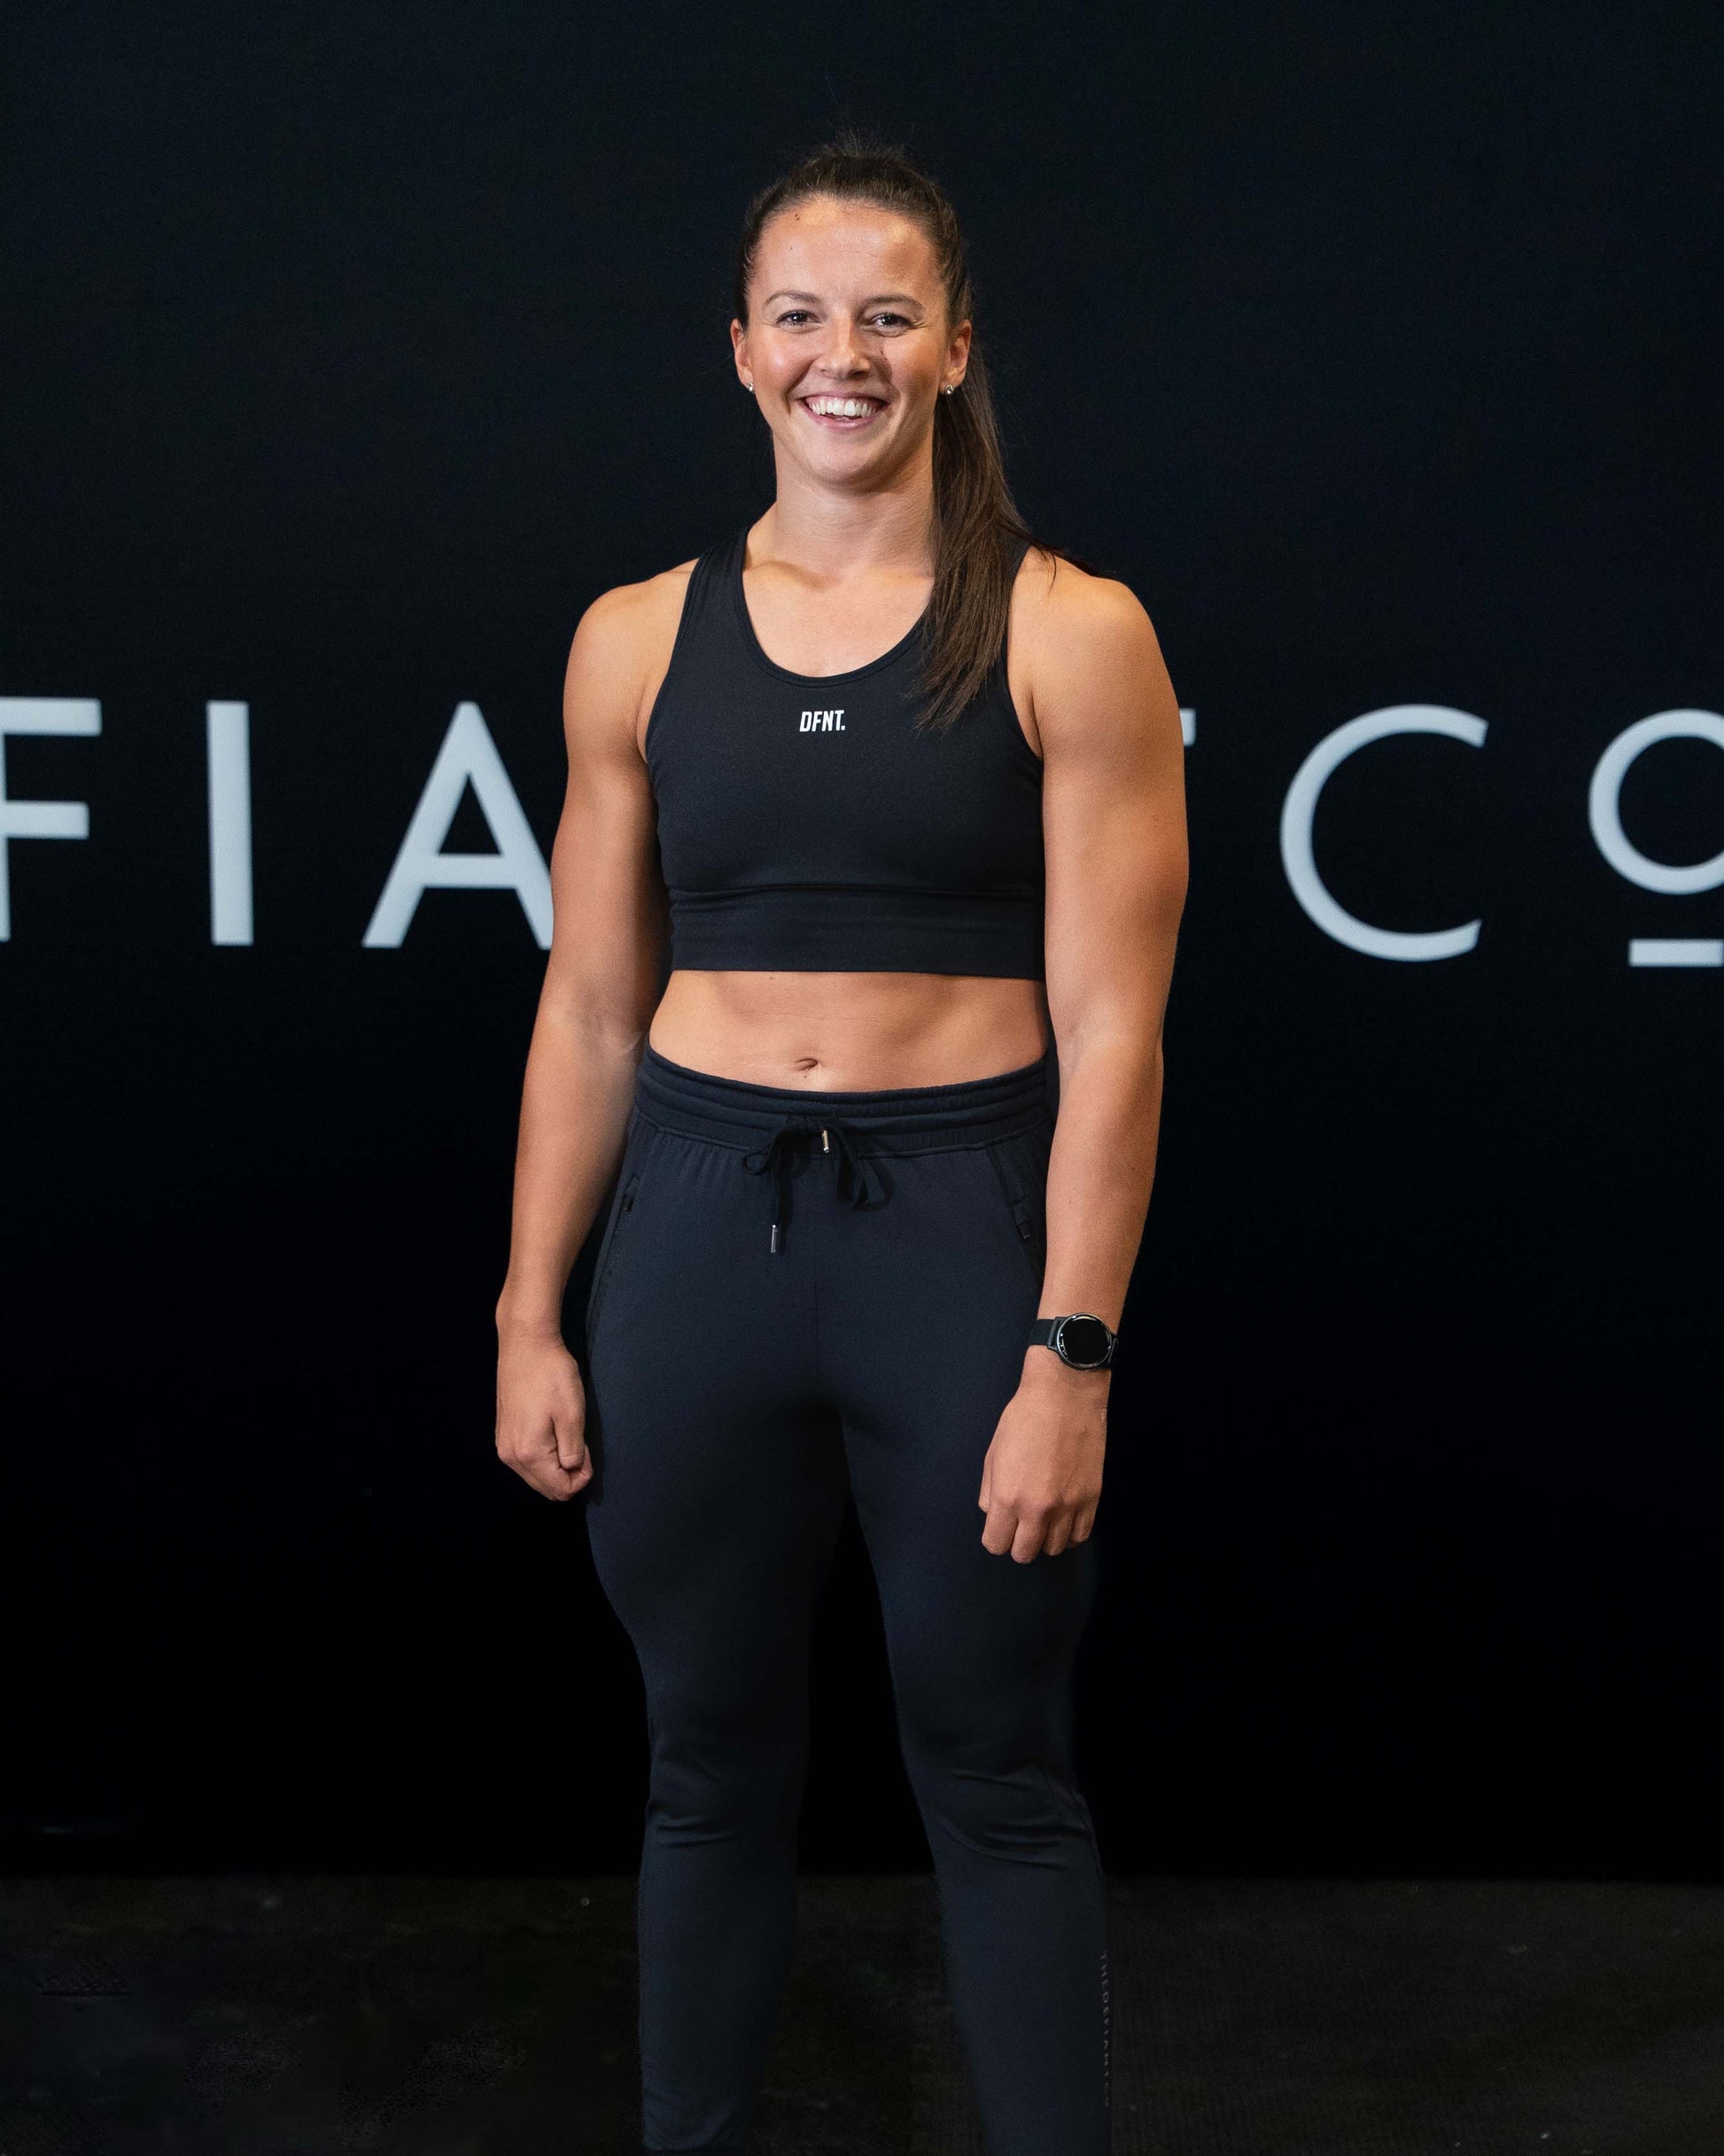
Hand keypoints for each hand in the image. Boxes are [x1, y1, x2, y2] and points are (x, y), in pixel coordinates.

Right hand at [496, 1329, 591, 1499]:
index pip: (560, 1490)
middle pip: (546, 1488)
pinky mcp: (504, 1435)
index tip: (587, 1452)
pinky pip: (526, 1461)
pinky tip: (553, 1432)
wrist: (525, 1345)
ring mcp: (504, 1446)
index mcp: (528, 1454)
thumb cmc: (551, 1375)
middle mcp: (511, 1457)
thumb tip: (572, 1470)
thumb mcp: (572, 1414)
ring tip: (567, 1435)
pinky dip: (544, 1457)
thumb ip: (573, 1451)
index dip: (581, 1477)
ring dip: (556, 1466)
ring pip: (536, 1476)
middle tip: (580, 1445)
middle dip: (569, 1475)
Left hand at [978, 1351, 1107, 1560]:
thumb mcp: (993, 1453)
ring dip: (1045, 1539)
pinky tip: (1064, 1519)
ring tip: (1043, 1520)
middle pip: (1024, 1553)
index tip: (1000, 1526)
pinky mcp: (1092, 1500)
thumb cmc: (1023, 1418)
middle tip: (1020, 1524)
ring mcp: (1068, 1507)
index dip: (995, 1537)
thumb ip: (989, 1491)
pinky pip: (1080, 1536)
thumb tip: (993, 1513)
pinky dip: (1069, 1534)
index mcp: (1007, 1496)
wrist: (1066, 1396)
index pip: (996, 1544)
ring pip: (1054, 1549)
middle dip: (1017, 1543)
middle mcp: (1037, 1509)